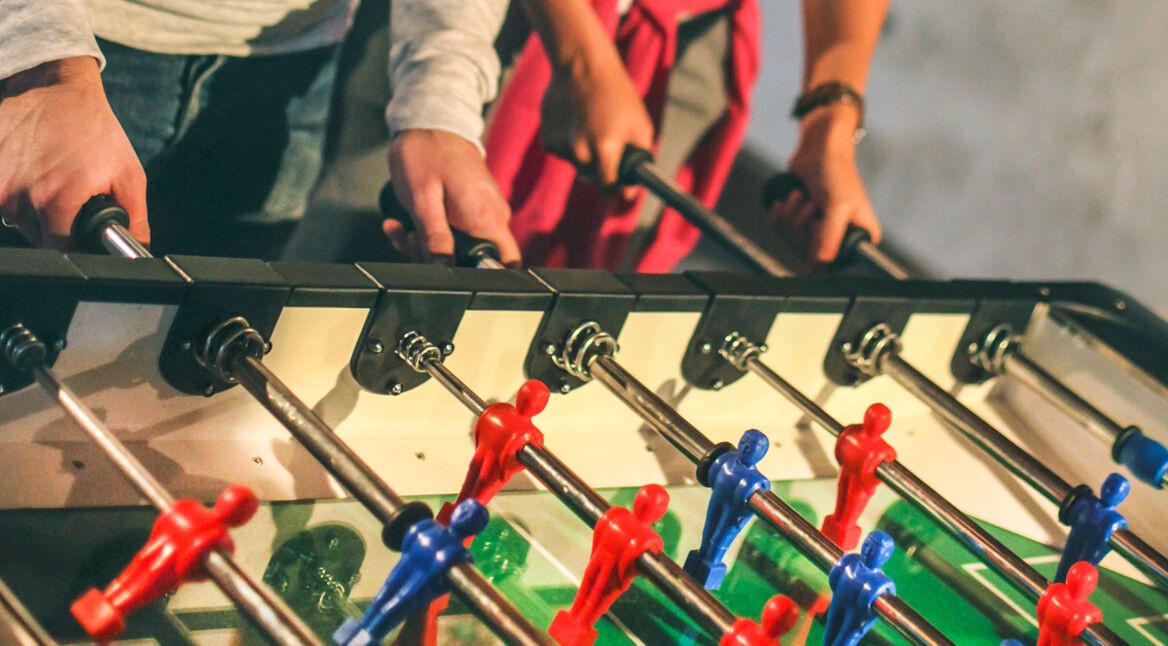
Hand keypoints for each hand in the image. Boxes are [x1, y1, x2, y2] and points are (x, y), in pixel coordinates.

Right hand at [0, 57, 147, 249]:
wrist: (56, 89)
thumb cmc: (96, 131)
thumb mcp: (128, 174)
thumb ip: (134, 217)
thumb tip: (137, 249)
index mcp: (57, 200)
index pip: (60, 247)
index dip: (75, 242)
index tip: (82, 229)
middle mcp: (20, 195)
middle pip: (35, 234)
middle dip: (54, 225)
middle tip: (69, 195)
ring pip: (15, 216)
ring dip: (32, 207)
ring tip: (51, 178)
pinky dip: (13, 190)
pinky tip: (30, 171)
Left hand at [387, 129, 520, 264]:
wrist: (430, 118)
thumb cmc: (426, 152)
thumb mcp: (422, 201)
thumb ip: (435, 239)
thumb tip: (443, 272)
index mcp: (487, 217)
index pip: (507, 265)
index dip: (486, 279)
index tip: (452, 277)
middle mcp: (493, 217)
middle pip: (475, 261)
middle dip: (438, 260)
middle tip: (409, 240)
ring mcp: (485, 212)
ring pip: (460, 248)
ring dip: (426, 245)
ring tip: (401, 228)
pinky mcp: (473, 208)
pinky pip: (455, 232)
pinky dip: (429, 232)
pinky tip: (404, 223)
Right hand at [539, 51, 653, 197]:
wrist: (582, 65)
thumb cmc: (617, 94)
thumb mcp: (641, 125)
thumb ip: (641, 159)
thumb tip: (632, 188)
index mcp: (605, 148)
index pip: (608, 188)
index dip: (617, 188)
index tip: (622, 184)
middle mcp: (579, 151)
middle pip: (591, 177)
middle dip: (601, 167)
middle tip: (608, 141)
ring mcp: (561, 146)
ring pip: (576, 165)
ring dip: (584, 154)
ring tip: (591, 124)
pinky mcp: (547, 140)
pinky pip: (563, 154)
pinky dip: (569, 144)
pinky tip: (575, 121)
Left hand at [771, 103, 878, 264]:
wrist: (819, 150)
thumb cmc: (835, 174)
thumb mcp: (837, 205)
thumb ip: (830, 234)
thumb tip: (821, 264)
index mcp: (861, 238)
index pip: (832, 264)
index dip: (817, 245)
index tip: (819, 223)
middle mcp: (842, 238)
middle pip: (806, 253)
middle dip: (800, 225)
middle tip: (809, 202)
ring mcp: (820, 231)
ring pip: (791, 240)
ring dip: (789, 216)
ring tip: (800, 196)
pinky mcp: (802, 222)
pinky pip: (781, 231)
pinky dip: (779, 215)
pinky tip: (784, 201)